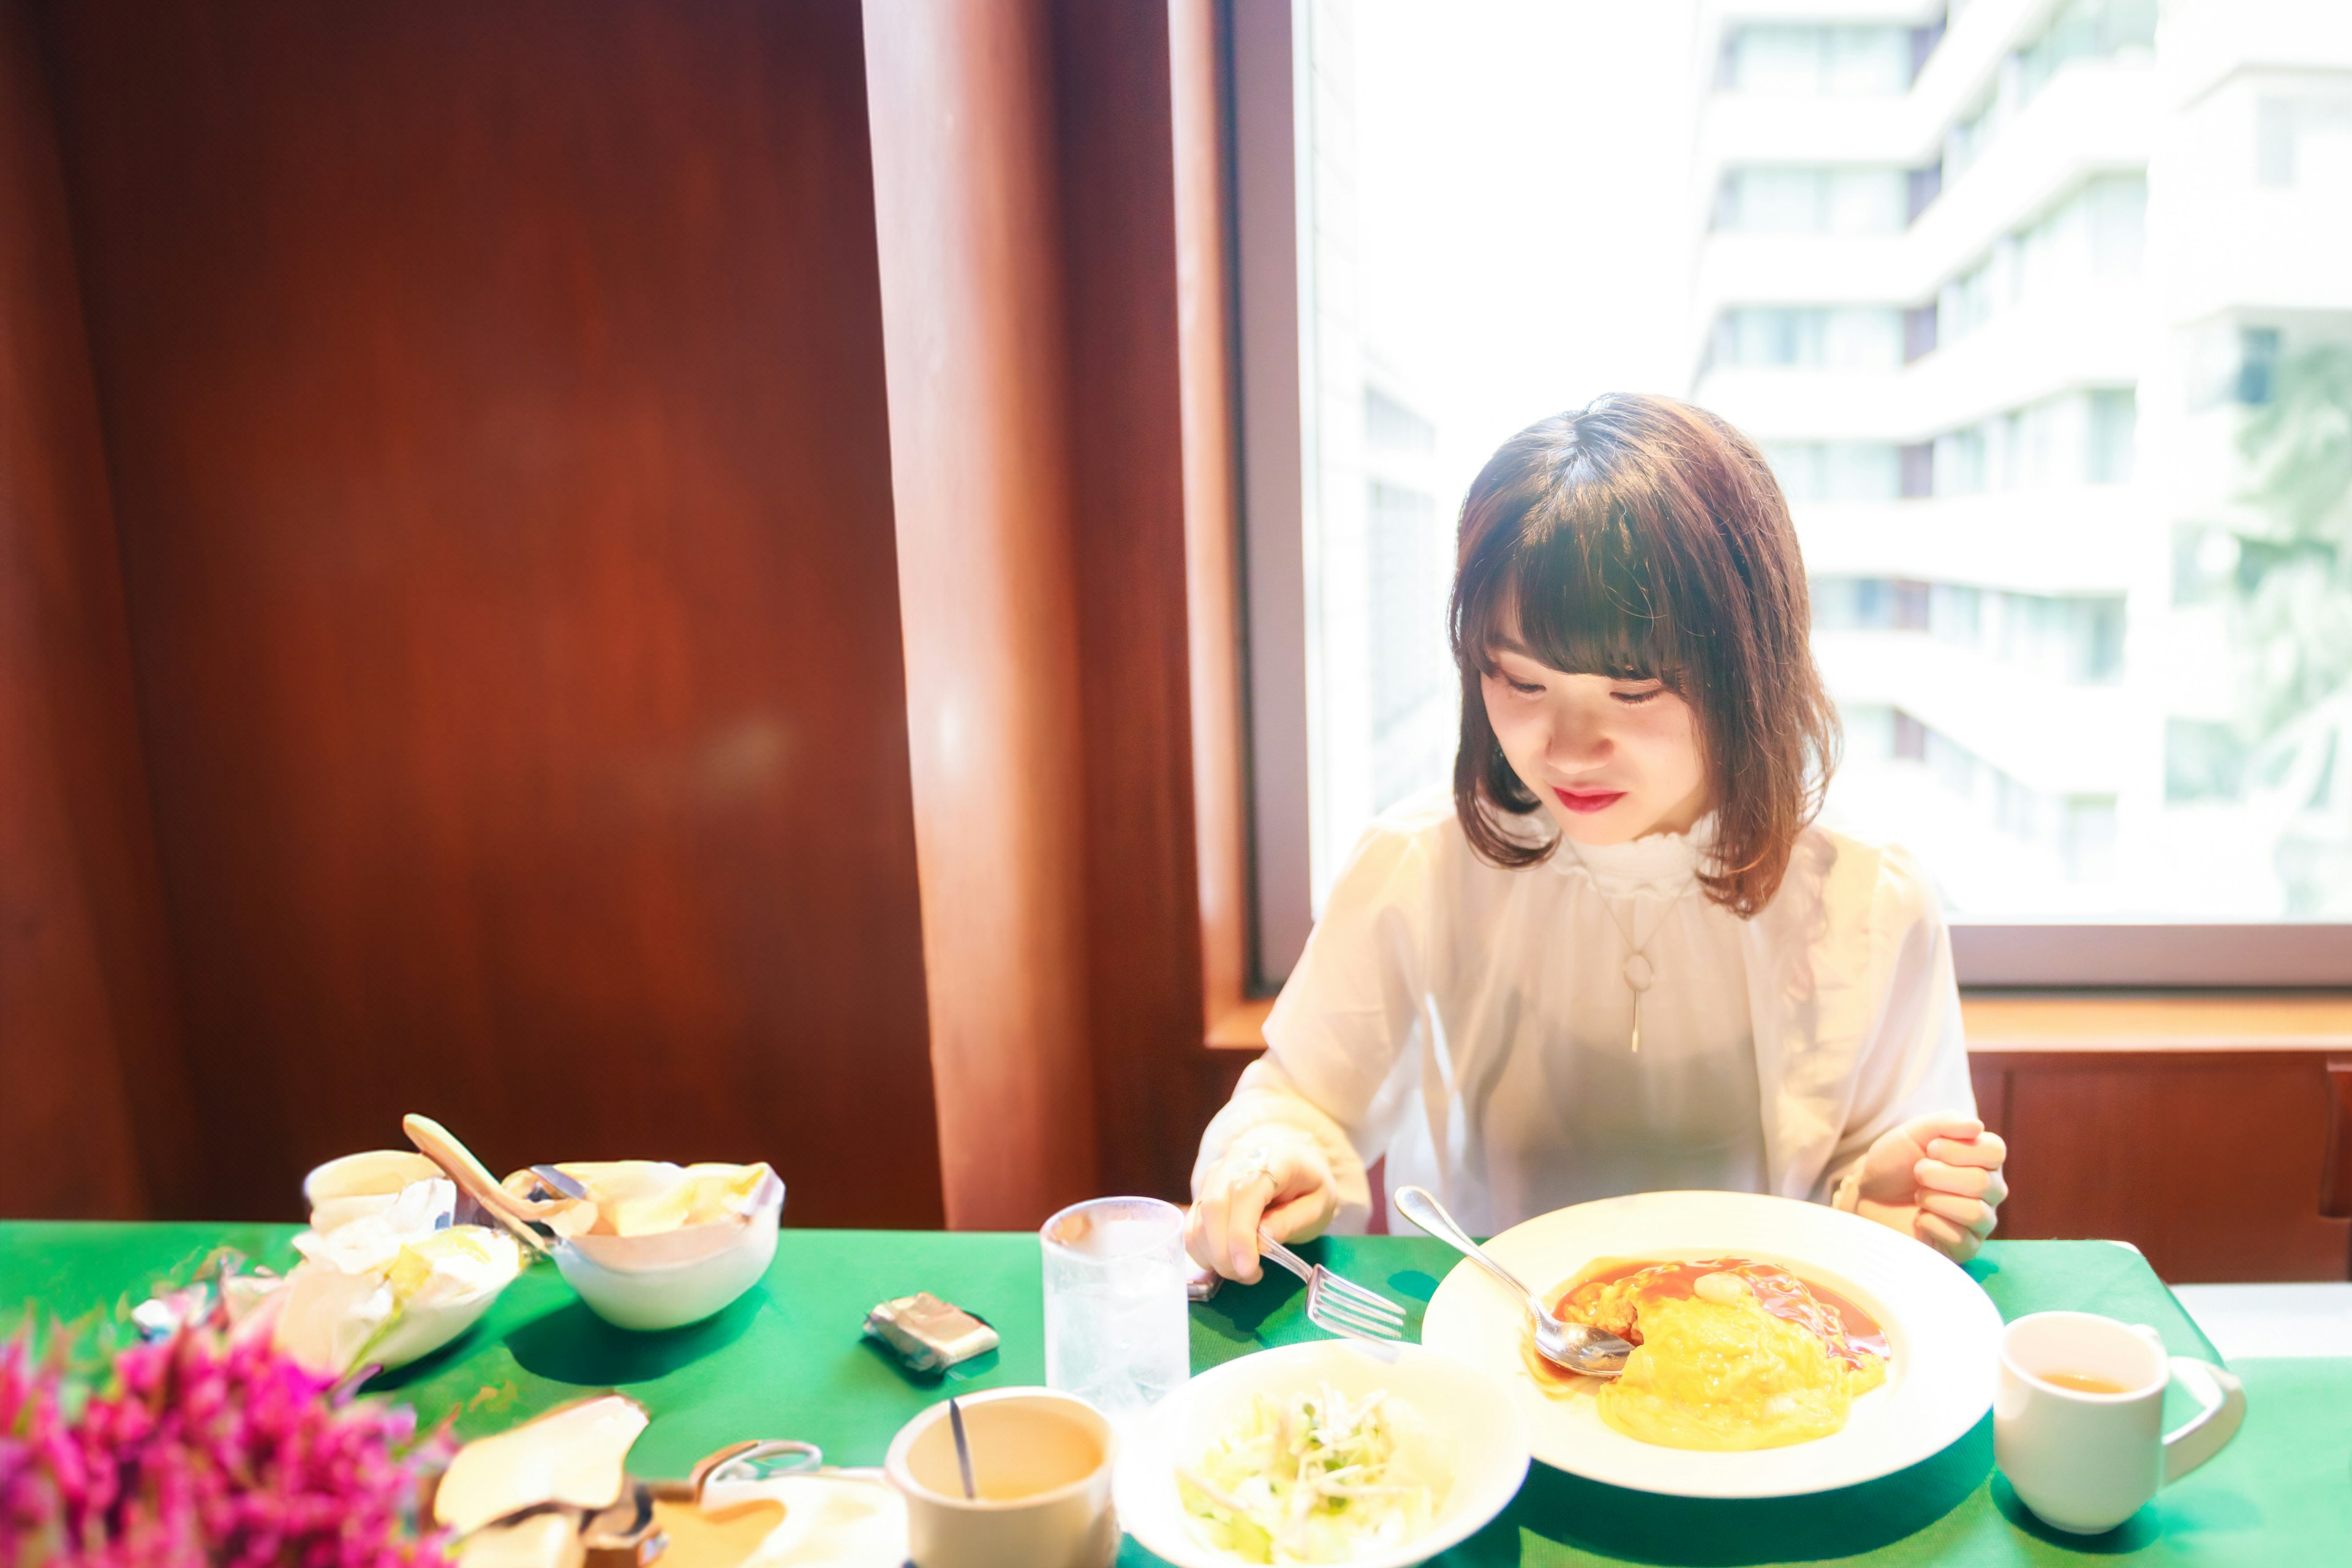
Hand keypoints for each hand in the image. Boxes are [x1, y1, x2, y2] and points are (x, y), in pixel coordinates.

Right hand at [1186, 1138, 1339, 1282]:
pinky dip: (1204, 1251)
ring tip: (1242, 1271)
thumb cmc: (1309, 1183)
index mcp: (1271, 1158)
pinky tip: (1228, 1260)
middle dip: (1224, 1253)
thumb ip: (1292, 1221)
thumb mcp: (1319, 1204)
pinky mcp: (1203, 1191)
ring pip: (1197, 1220)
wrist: (1292, 1155)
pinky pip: (1192, 1226)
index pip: (1244, 1194)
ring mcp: (1214, 1175)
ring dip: (1213, 1256)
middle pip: (1213, 1208)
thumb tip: (1260, 1244)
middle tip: (1249, 1275)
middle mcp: (1234, 1160)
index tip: (1248, 1269)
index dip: (1240, 1235)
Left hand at [1852, 1112, 2007, 1262]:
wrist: (1868, 1195)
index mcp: (1983, 1159)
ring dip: (1935, 1199)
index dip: (1958, 1149)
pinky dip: (1931, 1223)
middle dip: (1938, 1175)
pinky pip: (1961, 1239)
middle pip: (1983, 1183)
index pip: (1995, 1152)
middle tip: (1918, 1173)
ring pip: (1976, 1213)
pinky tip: (1919, 1218)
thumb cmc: (1894, 1163)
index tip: (1930, 1148)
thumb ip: (1945, 1123)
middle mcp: (1989, 1190)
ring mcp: (1980, 1221)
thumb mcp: (1913, 1133)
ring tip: (1918, 1196)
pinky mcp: (1965, 1248)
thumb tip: (1976, 1126)